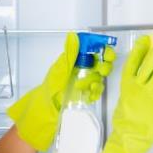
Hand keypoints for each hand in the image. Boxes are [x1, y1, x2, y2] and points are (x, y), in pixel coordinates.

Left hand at [7, 32, 115, 151]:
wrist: (46, 115)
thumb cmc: (50, 92)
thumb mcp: (60, 72)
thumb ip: (69, 56)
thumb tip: (74, 36)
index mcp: (72, 62)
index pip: (91, 50)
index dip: (101, 50)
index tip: (107, 54)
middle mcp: (78, 70)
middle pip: (99, 63)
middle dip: (104, 66)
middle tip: (101, 72)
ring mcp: (82, 83)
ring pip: (99, 78)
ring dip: (98, 82)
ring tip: (89, 89)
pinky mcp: (83, 95)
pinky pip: (96, 91)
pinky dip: (96, 93)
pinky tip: (91, 96)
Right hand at [83, 32, 152, 152]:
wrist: (129, 139)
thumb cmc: (125, 123)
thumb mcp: (124, 99)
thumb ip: (133, 85)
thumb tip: (144, 71)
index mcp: (126, 86)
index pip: (133, 61)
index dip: (140, 48)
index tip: (147, 39)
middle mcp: (138, 88)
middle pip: (150, 61)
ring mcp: (150, 95)